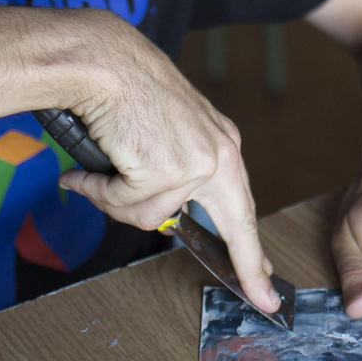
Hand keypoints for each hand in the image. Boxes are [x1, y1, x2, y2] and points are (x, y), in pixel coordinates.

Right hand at [55, 13, 279, 315]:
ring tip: (104, 168)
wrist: (105, 60)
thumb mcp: (166, 135)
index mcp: (221, 144)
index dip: (255, 249)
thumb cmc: (126, 90)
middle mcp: (219, 154)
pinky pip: (126, 203)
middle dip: (250, 268)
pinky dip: (101, 189)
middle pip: (235, 226)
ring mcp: (195, 164)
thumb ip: (170, 176)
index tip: (268, 279)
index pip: (245, 205)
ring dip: (119, 200)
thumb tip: (156, 219)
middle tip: (265, 300)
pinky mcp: (166, 170)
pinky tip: (93, 166)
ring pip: (153, 216)